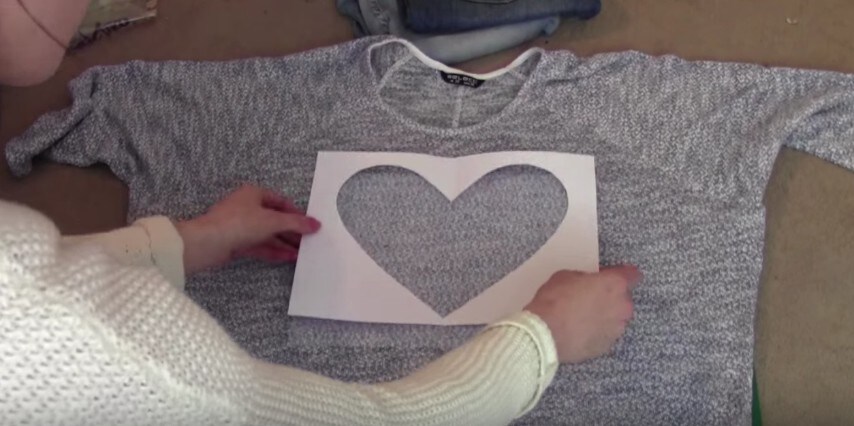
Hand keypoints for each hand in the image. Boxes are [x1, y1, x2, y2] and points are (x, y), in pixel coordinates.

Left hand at [175, 185, 320, 273]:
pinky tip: (287, 258)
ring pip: (268, 234)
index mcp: (254, 194)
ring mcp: (241, 226)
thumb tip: (316, 224)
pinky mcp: (236, 242)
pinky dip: (273, 250)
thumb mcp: (273, 221)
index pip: (281, 202)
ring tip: (302, 253)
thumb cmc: (239, 223)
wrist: (207, 243)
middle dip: (292, 231)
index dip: (297, 213)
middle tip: (308, 241)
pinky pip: (259, 245)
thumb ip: (296, 223)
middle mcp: (247, 207)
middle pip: (275, 219)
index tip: (310, 225)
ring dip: (284, 243)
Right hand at [525, 266, 640, 362]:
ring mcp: (616, 329)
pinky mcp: (607, 346)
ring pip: (616, 319)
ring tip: (584, 318)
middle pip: (624, 299)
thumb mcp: (566, 276)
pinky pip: (606, 334)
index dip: (625, 274)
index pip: (633, 275)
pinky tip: (581, 331)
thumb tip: (589, 284)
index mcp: (614, 285)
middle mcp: (622, 307)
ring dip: (605, 316)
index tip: (617, 275)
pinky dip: (597, 332)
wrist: (545, 333)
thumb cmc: (555, 300)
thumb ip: (586, 279)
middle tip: (591, 298)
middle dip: (611, 298)